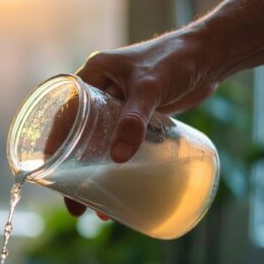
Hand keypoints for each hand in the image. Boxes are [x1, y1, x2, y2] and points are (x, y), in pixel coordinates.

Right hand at [63, 28, 220, 216]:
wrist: (212, 54)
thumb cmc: (178, 59)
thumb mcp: (150, 88)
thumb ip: (134, 120)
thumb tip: (117, 159)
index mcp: (92, 76)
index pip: (63, 116)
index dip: (54, 147)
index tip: (51, 177)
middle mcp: (101, 91)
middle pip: (78, 138)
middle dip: (75, 173)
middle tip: (76, 206)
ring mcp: (120, 105)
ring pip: (100, 146)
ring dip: (98, 175)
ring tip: (99, 208)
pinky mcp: (139, 117)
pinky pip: (122, 145)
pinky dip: (120, 166)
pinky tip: (124, 188)